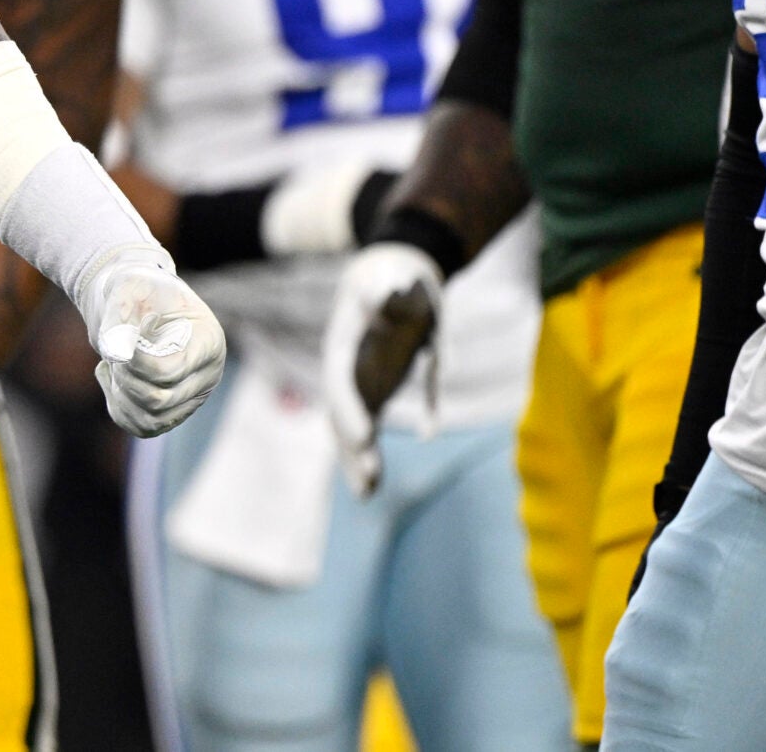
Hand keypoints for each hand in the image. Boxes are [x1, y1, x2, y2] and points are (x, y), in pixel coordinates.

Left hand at [80, 249, 224, 437]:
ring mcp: (191, 398)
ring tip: (113, 361)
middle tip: (114, 347)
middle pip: (159, 399)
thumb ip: (118, 314)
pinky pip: (142, 427)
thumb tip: (114, 354)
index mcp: (208, 341)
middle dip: (126, 375)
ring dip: (121, 392)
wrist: (136, 303)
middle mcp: (207, 375)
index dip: (136, 360)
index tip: (126, 334)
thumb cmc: (137, 289)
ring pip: (150, 419)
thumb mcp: (126, 285)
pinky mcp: (172, 412)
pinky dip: (119, 406)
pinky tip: (111, 377)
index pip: (171, 369)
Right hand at [321, 242, 442, 495]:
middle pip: (343, 415)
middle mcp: (350, 367)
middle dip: (353, 449)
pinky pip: (383, 418)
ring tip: (370, 492)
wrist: (397, 272)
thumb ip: (388, 291)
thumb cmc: (394, 274)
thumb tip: (386, 293)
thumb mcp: (392, 278)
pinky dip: (400, 431)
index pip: (340, 384)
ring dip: (360, 457)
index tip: (364, 438)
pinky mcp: (382, 384)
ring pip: (358, 424)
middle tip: (370, 482)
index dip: (349, 412)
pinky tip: (425, 440)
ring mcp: (364, 378)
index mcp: (344, 343)